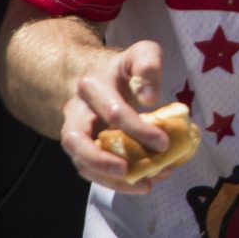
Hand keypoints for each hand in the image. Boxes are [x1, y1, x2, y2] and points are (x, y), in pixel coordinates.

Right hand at [59, 38, 169, 192]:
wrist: (98, 77)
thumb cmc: (125, 69)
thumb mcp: (142, 53)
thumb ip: (149, 66)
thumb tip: (149, 99)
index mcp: (92, 87)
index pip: (113, 111)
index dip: (137, 129)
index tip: (164, 143)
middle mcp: (76, 111)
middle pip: (78, 141)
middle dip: (103, 160)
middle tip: (131, 171)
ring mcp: (74, 132)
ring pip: (80, 161)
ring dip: (109, 179)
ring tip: (143, 186)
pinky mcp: (80, 149)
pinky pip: (89, 170)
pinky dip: (112, 181)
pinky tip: (139, 184)